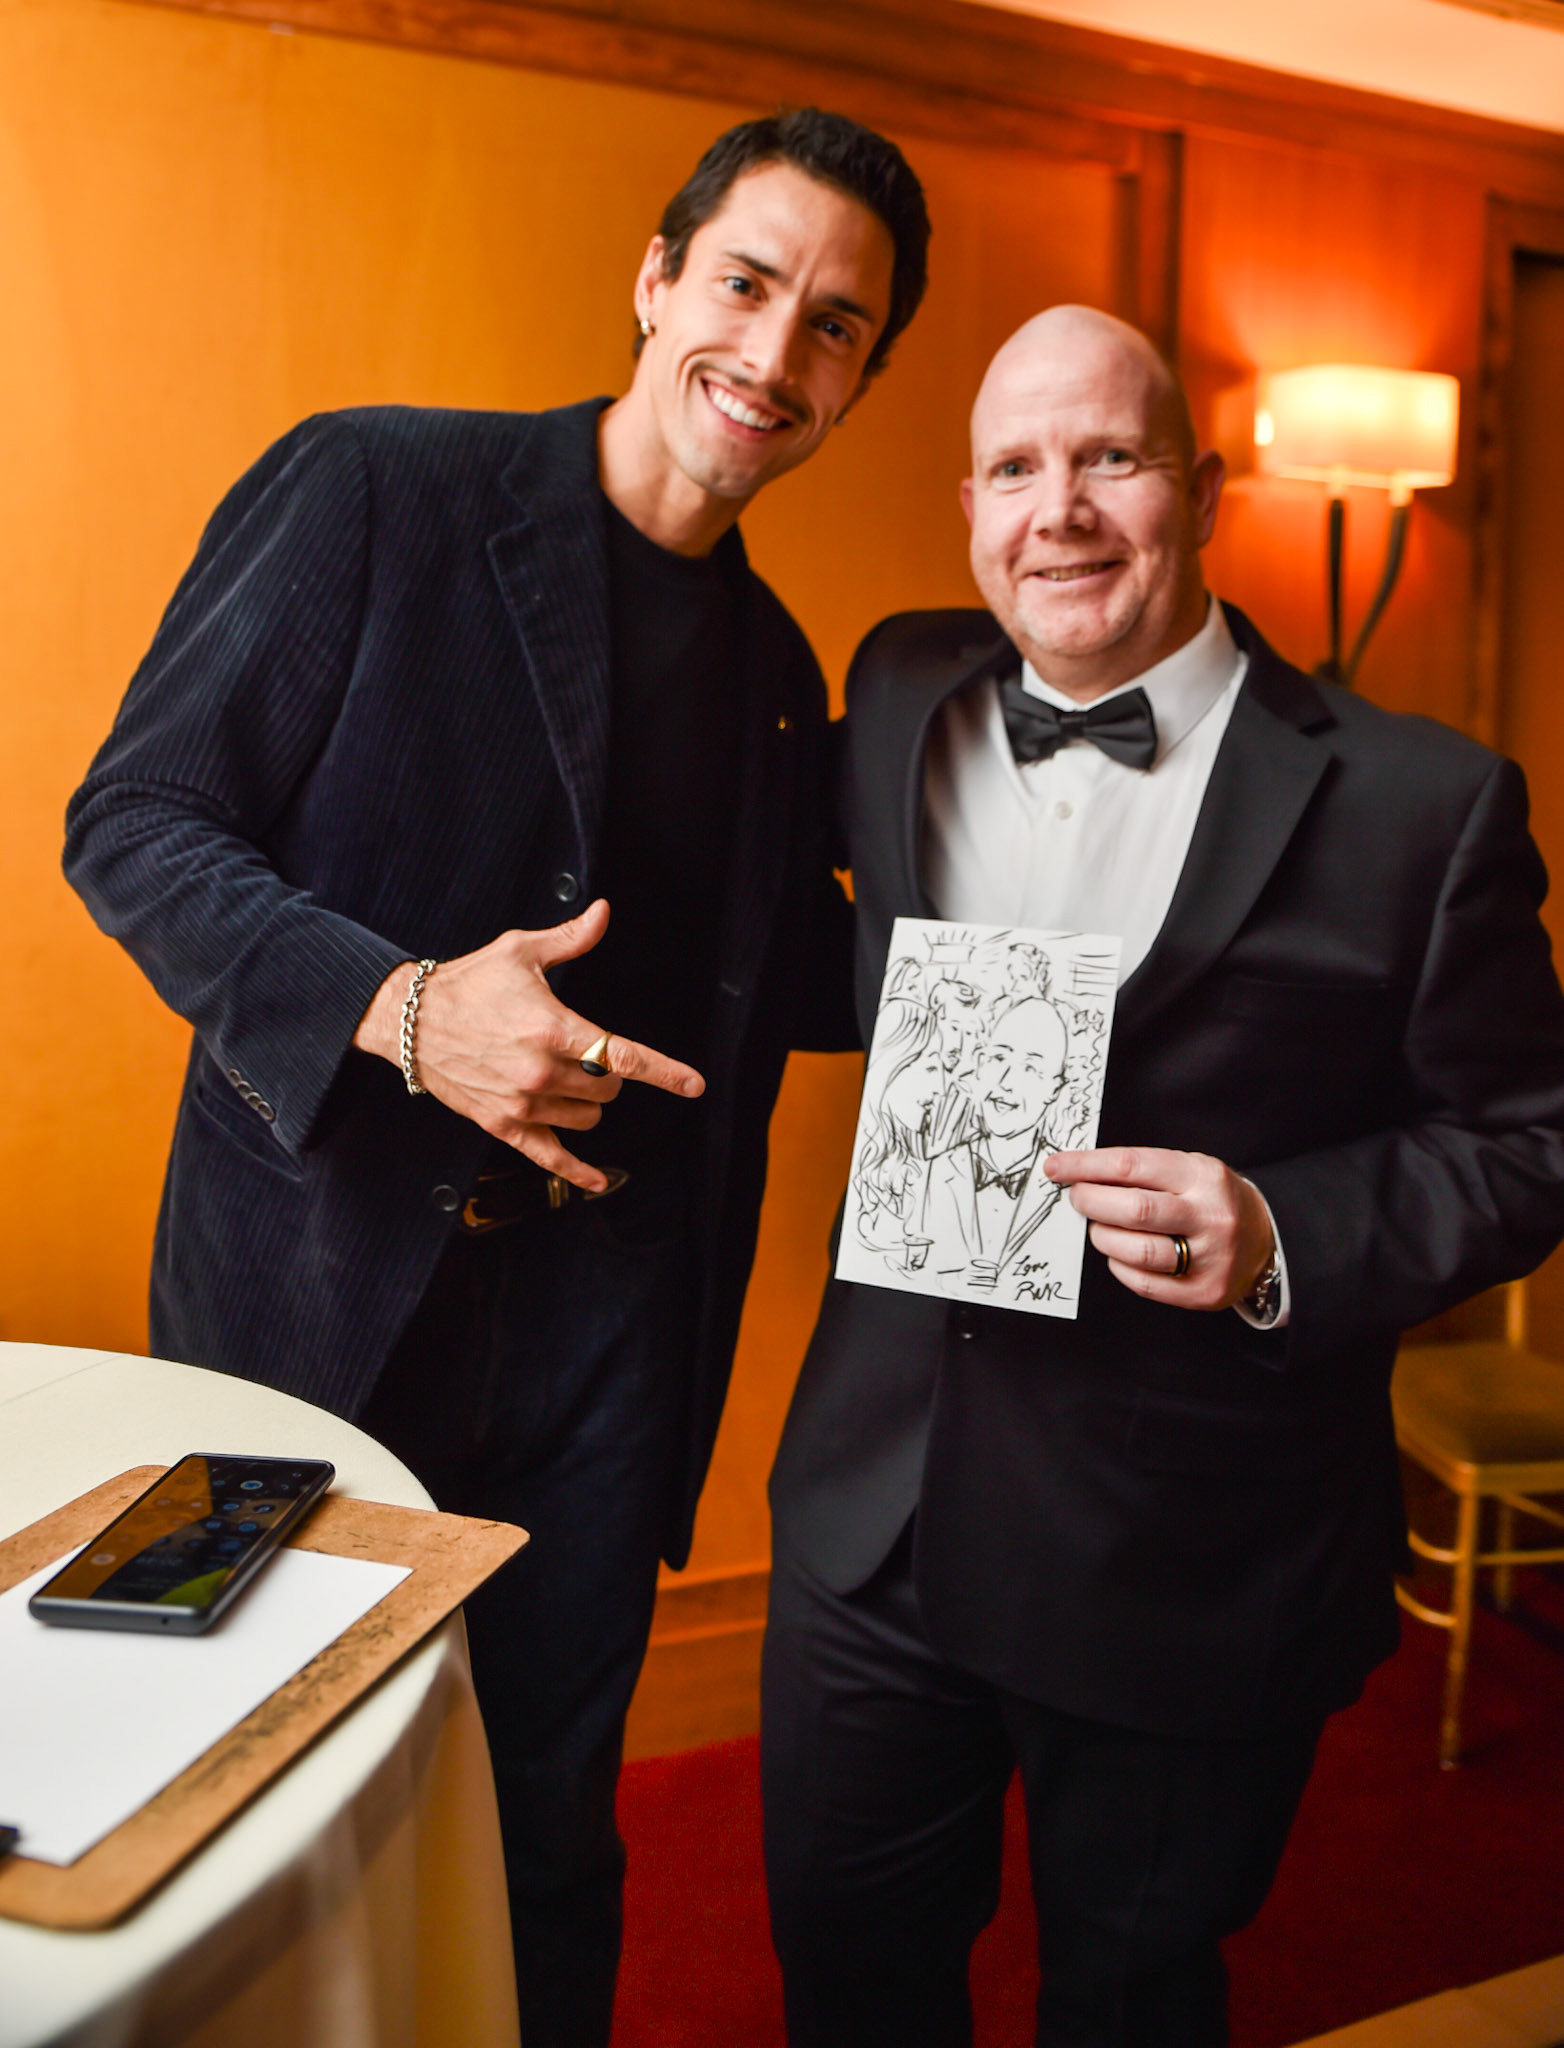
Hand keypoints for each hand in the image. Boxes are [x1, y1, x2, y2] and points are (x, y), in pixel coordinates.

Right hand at [354, 899, 703, 1192]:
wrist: (411, 1021)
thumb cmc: (469, 982)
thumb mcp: (521, 952)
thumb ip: (571, 938)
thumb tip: (604, 911)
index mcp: (552, 1028)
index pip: (622, 1055)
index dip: (664, 1071)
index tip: (694, 1084)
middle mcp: (541, 1071)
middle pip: (608, 1087)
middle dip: (607, 1072)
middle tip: (583, 1051)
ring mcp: (522, 1103)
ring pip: (588, 1117)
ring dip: (588, 1101)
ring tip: (561, 1077)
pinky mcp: (503, 1125)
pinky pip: (551, 1158)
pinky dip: (578, 1172)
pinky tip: (600, 1180)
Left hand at [1044, 1146, 1272, 1310]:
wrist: (1268, 1239)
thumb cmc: (1213, 1200)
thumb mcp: (1190, 1170)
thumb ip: (1143, 1171)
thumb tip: (1081, 1173)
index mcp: (1203, 1176)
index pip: (1133, 1165)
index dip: (1087, 1166)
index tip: (1057, 1167)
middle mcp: (1209, 1216)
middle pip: (1134, 1209)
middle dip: (1091, 1201)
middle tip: (1077, 1198)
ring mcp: (1209, 1257)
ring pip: (1138, 1250)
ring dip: (1103, 1236)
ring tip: (1099, 1227)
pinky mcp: (1203, 1291)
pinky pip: (1145, 1282)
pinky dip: (1120, 1266)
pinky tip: (1119, 1254)